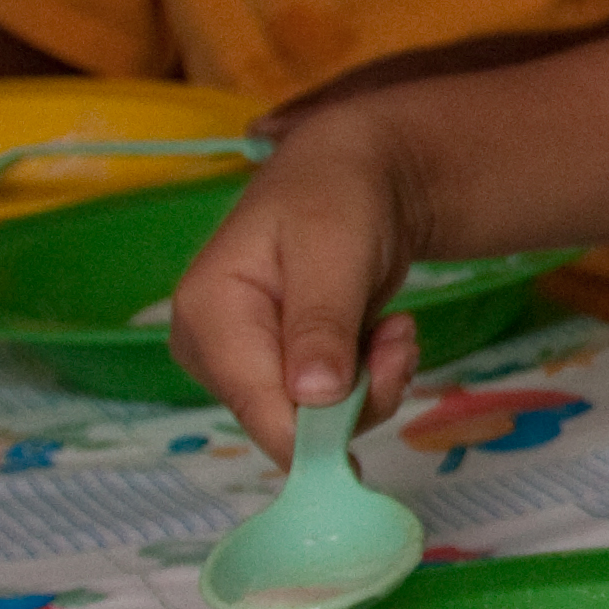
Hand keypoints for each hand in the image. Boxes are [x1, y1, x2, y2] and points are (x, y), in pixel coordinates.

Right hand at [167, 127, 425, 462]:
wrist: (354, 177)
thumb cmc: (336, 197)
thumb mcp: (334, 249)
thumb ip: (322, 323)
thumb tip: (311, 398)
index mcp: (207, 314)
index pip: (257, 408)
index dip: (320, 431)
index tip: (388, 388)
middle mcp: (214, 350)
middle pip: (290, 423)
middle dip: (360, 393)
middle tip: (401, 336)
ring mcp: (245, 364)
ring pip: (318, 421)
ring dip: (375, 381)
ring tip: (397, 326)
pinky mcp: (279, 372)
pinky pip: (332, 407)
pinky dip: (372, 377)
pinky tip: (386, 332)